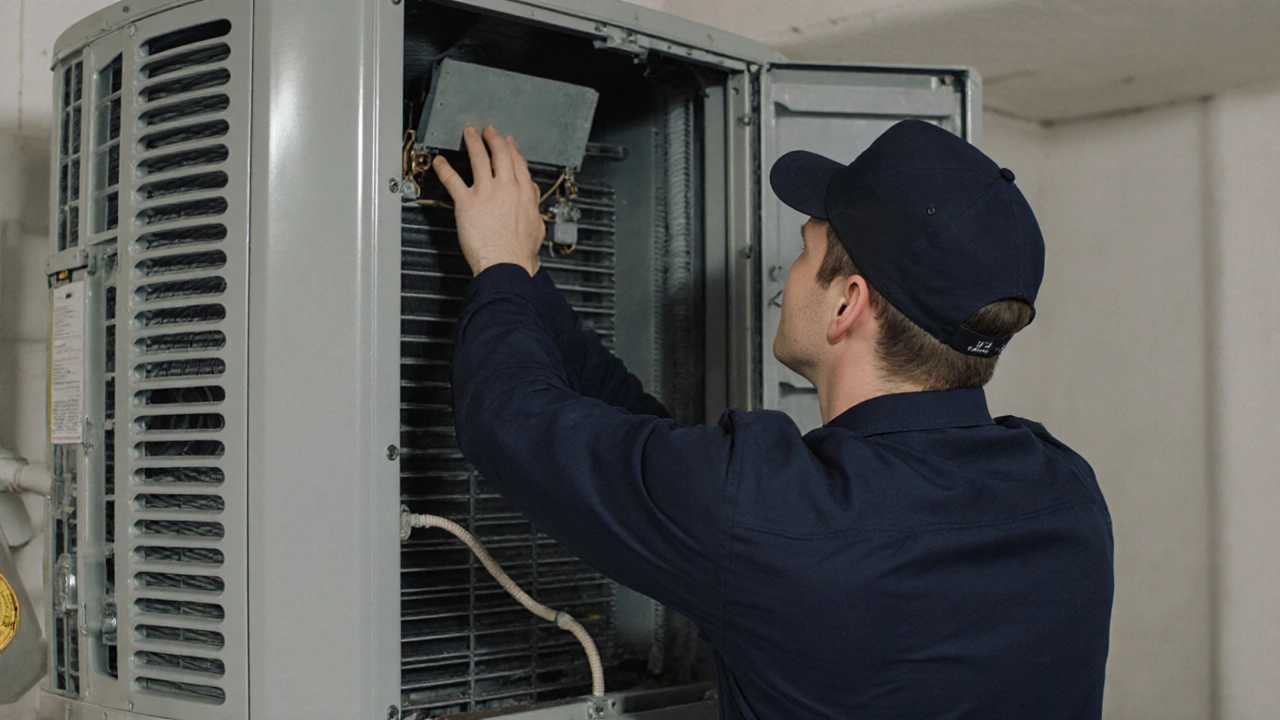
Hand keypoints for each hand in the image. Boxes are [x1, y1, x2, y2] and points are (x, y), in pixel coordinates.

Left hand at [431, 125, 544, 275]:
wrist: (506, 265)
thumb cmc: (519, 252)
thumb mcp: (536, 225)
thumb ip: (532, 204)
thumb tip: (531, 193)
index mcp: (524, 193)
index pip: (518, 162)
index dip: (512, 148)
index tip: (508, 142)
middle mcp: (506, 187)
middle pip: (500, 153)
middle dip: (493, 138)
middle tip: (488, 131)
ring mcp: (486, 193)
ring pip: (479, 158)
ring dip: (473, 141)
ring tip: (468, 133)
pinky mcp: (467, 203)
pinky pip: (453, 179)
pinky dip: (444, 168)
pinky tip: (439, 161)